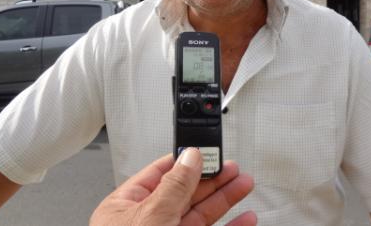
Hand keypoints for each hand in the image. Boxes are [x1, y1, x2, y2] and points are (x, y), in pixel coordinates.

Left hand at [90, 148, 255, 225]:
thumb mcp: (150, 218)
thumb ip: (173, 187)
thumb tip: (190, 158)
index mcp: (126, 208)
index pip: (159, 174)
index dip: (186, 161)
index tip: (209, 152)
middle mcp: (146, 224)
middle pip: (185, 193)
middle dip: (213, 180)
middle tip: (233, 168)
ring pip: (200, 216)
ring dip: (225, 200)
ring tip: (244, 185)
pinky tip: (244, 220)